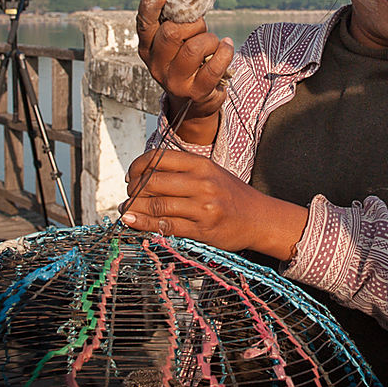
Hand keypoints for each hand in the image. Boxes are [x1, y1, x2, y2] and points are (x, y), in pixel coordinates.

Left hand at [121, 150, 307, 259]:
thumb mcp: (210, 174)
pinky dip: (144, 224)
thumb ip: (181, 173)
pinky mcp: (203, 228)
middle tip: (128, 196)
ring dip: (135, 208)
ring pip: (157, 205)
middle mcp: (201, 182)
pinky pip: (166, 225)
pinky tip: (133, 222)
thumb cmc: (231, 196)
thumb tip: (144, 176)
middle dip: (133, 190)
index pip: (158, 158)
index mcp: (201, 164)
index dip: (137, 166)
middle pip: (152, 181)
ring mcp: (203, 206)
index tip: (131, 176)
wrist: (260, 218)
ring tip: (127, 210)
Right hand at [136, 0, 233, 139]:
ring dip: (210, 39)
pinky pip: (214, 67)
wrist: (193, 103)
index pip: (144, 25)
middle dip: (193, 24)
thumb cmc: (185, 62)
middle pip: (171, 33)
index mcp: (147, 49)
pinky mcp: (196, 92)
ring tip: (213, 42)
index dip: (150, 6)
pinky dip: (225, 51)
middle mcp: (157, 66)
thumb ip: (172, 25)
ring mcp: (175, 81)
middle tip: (200, 29)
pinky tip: (226, 46)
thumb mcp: (172, 46)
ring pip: (193, 48)